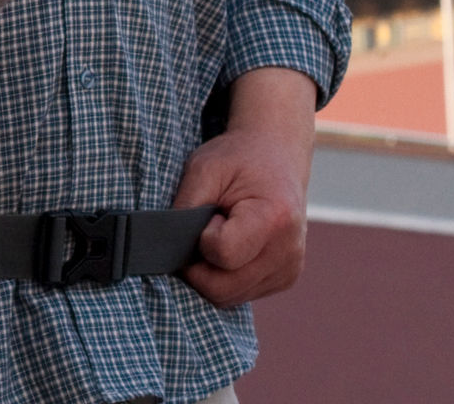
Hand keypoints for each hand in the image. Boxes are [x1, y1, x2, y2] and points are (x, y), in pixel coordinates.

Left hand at [173, 66, 317, 306]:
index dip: (203, 240)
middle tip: (202, 231)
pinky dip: (226, 277)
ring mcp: (289, 269)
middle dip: (199, 266)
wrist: (277, 155)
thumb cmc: (239, 159)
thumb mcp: (203, 169)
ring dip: (211, 273)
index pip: (223, 255)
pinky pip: (241, 294)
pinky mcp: (285, 278)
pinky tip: (231, 246)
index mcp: (274, 218)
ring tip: (219, 234)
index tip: (209, 216)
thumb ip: (183, 209)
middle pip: (222, 289)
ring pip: (229, 297)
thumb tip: (163, 249)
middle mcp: (288, 251)